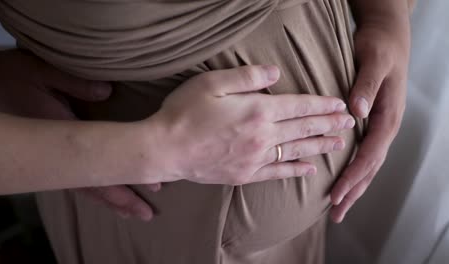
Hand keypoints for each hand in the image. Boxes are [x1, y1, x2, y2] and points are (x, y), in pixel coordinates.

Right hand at [0, 47, 156, 220]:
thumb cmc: (6, 78)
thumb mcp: (36, 73)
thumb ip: (73, 83)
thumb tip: (108, 93)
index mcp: (61, 137)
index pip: (96, 167)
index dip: (123, 179)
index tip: (152, 185)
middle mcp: (57, 156)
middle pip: (93, 186)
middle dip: (121, 200)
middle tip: (145, 214)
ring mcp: (51, 158)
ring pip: (84, 187)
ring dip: (109, 199)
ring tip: (130, 211)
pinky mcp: (46, 156)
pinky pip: (73, 178)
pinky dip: (93, 189)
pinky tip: (103, 191)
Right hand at [150, 65, 355, 184]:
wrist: (165, 149)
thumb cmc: (184, 112)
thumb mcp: (213, 83)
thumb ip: (247, 77)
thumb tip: (276, 73)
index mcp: (257, 110)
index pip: (299, 106)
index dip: (322, 105)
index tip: (340, 104)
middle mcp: (263, 136)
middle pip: (303, 129)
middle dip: (329, 124)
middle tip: (350, 123)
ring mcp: (255, 158)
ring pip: (296, 151)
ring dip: (320, 146)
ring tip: (339, 144)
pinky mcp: (245, 174)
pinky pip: (278, 172)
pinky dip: (296, 170)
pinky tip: (309, 169)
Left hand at [329, 16, 410, 221]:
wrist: (389, 36)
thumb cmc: (380, 47)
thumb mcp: (374, 62)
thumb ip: (367, 86)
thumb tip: (358, 112)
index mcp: (388, 116)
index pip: (370, 154)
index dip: (354, 175)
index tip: (337, 193)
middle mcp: (385, 125)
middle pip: (370, 166)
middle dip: (353, 190)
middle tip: (336, 212)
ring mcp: (381, 126)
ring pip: (368, 164)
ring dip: (354, 186)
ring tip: (339, 207)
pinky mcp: (372, 123)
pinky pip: (364, 153)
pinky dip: (355, 171)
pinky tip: (344, 181)